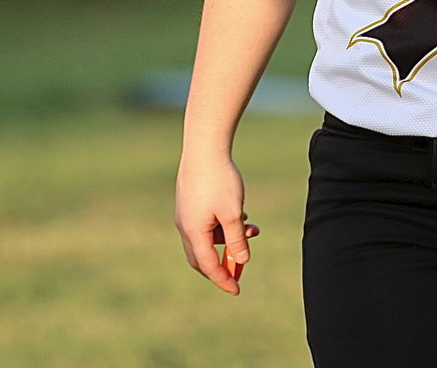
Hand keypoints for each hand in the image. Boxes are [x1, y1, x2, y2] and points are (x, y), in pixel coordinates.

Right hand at [175, 156, 259, 294]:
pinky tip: (240, 214)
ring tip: (252, 229)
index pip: (208, 266)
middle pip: (202, 256)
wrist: (204, 147)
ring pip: (206, 237)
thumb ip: (237, 239)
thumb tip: (241, 260)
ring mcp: (185, 213)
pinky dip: (222, 225)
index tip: (236, 290)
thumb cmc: (219, 180)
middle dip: (222, 263)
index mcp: (194, 232)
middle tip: (240, 267)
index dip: (223, 279)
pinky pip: (205, 223)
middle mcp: (185, 226)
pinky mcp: (189, 200)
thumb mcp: (233, 212)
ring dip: (228, 239)